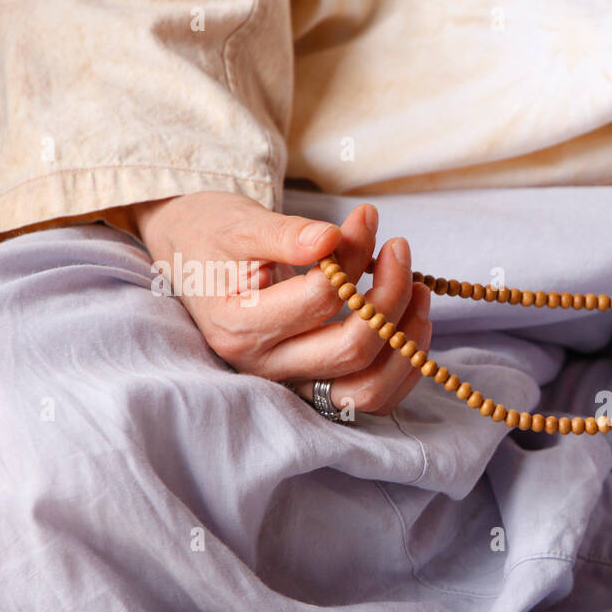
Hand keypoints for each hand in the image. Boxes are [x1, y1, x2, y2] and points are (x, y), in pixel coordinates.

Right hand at [130, 191, 431, 415]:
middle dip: (389, 296)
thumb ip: (285, 235)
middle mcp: (265, 366)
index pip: (319, 301)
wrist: (193, 255)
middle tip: (399, 248)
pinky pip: (371, 394)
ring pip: (368, 388)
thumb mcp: (240, 224)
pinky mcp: (314, 384)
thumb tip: (332, 239)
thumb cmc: (212, 234)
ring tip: (418, 289)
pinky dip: (402, 364)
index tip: (367, 217)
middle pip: (350, 349)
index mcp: (239, 325)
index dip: (353, 256)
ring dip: (405, 341)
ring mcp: (292, 382)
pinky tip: (414, 321)